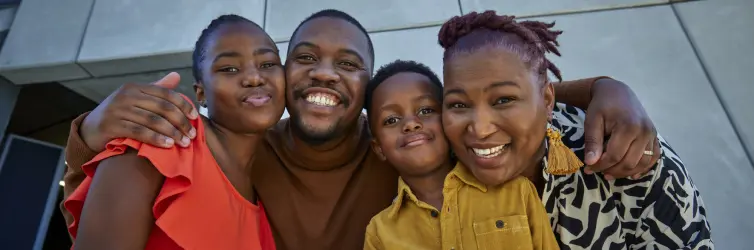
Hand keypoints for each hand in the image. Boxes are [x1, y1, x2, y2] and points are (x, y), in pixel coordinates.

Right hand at [80, 72, 198, 150]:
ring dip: (172, 133)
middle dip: (180, 122)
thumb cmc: (120, 114)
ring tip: (184, 142)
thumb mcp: (136, 99)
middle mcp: (126, 95)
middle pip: (162, 108)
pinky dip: (156, 139)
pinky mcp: (111, 125)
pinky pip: (139, 132)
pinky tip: (168, 145)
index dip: (183, 105)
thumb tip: (177, 76)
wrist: (90, 129)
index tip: (195, 117)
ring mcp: (117, 109)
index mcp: (135, 87)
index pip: (166, 94)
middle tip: (193, 135)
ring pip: (153, 121)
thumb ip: (157, 89)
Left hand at [582, 78, 660, 178]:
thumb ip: (593, 141)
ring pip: (642, 163)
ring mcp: (652, 134)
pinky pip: (653, 157)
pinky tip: (630, 173)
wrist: (618, 92)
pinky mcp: (655, 137)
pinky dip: (643, 168)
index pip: (615, 156)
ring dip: (626, 172)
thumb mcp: (592, 120)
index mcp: (628, 126)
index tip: (588, 168)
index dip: (600, 166)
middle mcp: (644, 131)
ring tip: (609, 173)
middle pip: (629, 162)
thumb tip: (590, 163)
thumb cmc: (602, 106)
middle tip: (596, 171)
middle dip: (611, 170)